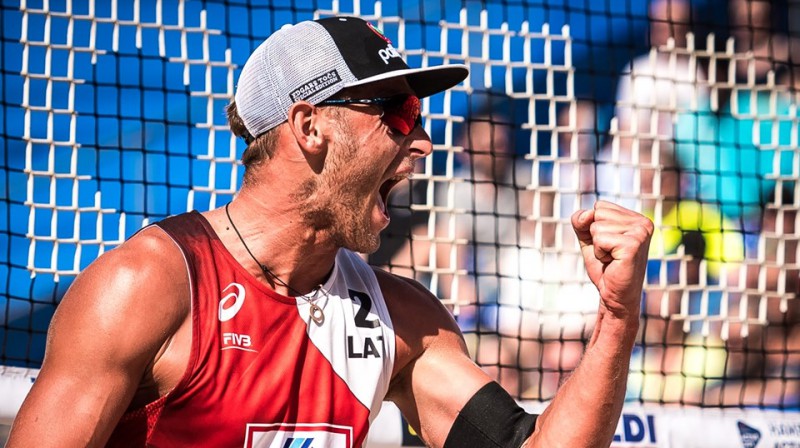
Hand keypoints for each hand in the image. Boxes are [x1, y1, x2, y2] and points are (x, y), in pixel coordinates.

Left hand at [571, 201, 653, 317]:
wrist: (614, 295)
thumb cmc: (605, 267)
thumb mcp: (588, 238)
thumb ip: (581, 220)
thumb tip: (587, 215)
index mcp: (636, 217)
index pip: (599, 206)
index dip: (593, 227)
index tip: (608, 244)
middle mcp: (643, 222)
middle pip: (597, 214)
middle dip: (595, 236)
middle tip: (609, 253)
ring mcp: (640, 232)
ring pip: (596, 227)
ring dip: (597, 246)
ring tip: (612, 258)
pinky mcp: (633, 245)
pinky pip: (599, 240)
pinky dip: (599, 253)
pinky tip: (613, 262)